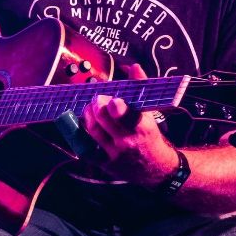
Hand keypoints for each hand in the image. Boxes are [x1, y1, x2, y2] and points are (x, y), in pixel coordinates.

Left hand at [81, 64, 178, 185]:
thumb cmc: (150, 136)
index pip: (126, 116)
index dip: (115, 107)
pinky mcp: (103, 163)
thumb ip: (141, 90)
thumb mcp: (151, 114)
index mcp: (142, 127)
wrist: (155, 169)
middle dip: (97, 103)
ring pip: (93, 129)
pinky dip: (80, 132)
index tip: (113, 100)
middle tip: (98, 99)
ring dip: (88, 114)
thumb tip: (134, 66)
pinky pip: (84, 146)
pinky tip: (82, 124)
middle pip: (103, 118)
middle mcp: (127, 141)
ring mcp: (113, 153)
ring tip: (91, 108)